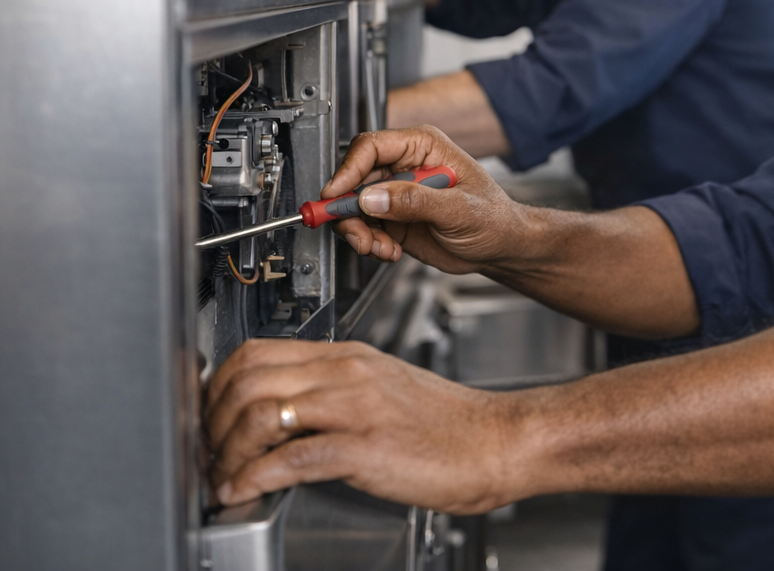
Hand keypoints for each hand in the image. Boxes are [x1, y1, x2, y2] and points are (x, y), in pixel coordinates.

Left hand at [205, 338, 533, 511]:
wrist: (497, 441)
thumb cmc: (447, 427)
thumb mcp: (381, 394)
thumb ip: (332, 397)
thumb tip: (280, 420)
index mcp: (348, 358)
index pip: (258, 352)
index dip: (218, 386)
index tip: (208, 417)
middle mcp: (346, 373)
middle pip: (248, 378)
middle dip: (211, 420)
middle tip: (205, 453)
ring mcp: (355, 406)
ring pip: (261, 411)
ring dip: (226, 453)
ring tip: (222, 479)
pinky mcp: (365, 446)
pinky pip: (291, 456)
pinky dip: (254, 478)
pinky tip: (246, 492)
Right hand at [325, 125, 524, 272]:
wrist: (500, 248)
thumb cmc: (494, 219)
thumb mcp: (459, 210)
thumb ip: (415, 202)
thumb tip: (373, 197)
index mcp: (423, 147)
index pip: (372, 147)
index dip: (349, 170)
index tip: (336, 195)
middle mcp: (405, 166)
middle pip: (355, 178)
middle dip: (350, 209)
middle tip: (358, 233)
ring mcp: (396, 193)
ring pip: (354, 206)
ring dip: (359, 231)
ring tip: (379, 247)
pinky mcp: (392, 218)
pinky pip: (363, 227)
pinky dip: (369, 243)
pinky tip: (389, 251)